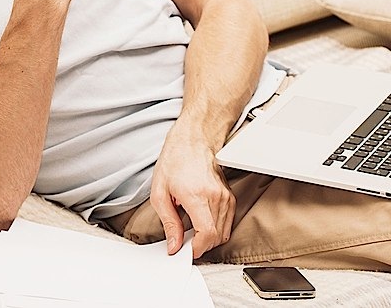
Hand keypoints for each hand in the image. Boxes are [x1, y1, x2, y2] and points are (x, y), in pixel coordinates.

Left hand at [150, 134, 235, 258]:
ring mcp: (226, 196)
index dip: (197, 249)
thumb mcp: (160, 193)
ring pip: (224, 233)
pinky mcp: (230, 196)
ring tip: (192, 230)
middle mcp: (216, 196)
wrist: (192, 140)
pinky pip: (228, 223)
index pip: (207, 234)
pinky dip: (216, 228)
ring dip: (208, 238)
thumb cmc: (174, 161)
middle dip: (200, 245)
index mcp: (197, 195)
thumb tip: (174, 245)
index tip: (186, 250)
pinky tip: (201, 222)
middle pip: (216, 237)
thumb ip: (169, 223)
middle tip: (185, 241)